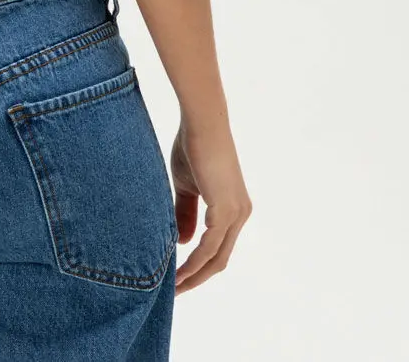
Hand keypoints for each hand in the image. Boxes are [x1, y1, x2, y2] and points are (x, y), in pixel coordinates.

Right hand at [170, 118, 251, 292]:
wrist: (201, 122)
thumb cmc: (193, 147)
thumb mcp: (187, 186)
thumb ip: (185, 214)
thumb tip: (183, 244)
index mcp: (233, 209)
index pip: (217, 248)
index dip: (199, 265)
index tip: (177, 276)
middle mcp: (240, 215)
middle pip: (220, 259)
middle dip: (197, 278)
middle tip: (175, 290)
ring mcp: (236, 213)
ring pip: (216, 257)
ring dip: (194, 275)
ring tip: (173, 286)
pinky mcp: (226, 210)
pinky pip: (209, 246)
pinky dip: (194, 261)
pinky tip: (179, 270)